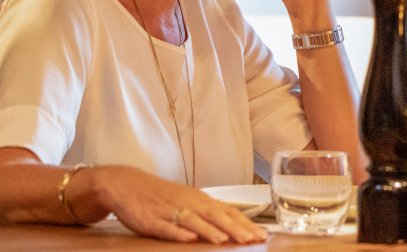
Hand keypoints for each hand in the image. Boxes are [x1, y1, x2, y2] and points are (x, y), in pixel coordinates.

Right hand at [92, 166, 265, 243]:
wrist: (127, 184)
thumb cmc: (161, 195)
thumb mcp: (188, 201)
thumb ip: (207, 213)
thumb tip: (232, 224)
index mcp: (199, 199)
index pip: (228, 211)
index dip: (245, 223)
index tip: (261, 234)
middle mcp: (188, 203)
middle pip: (216, 215)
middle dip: (235, 228)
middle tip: (251, 239)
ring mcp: (170, 210)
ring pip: (194, 221)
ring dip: (210, 231)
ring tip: (226, 240)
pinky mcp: (151, 220)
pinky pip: (166, 227)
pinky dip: (178, 233)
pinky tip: (189, 239)